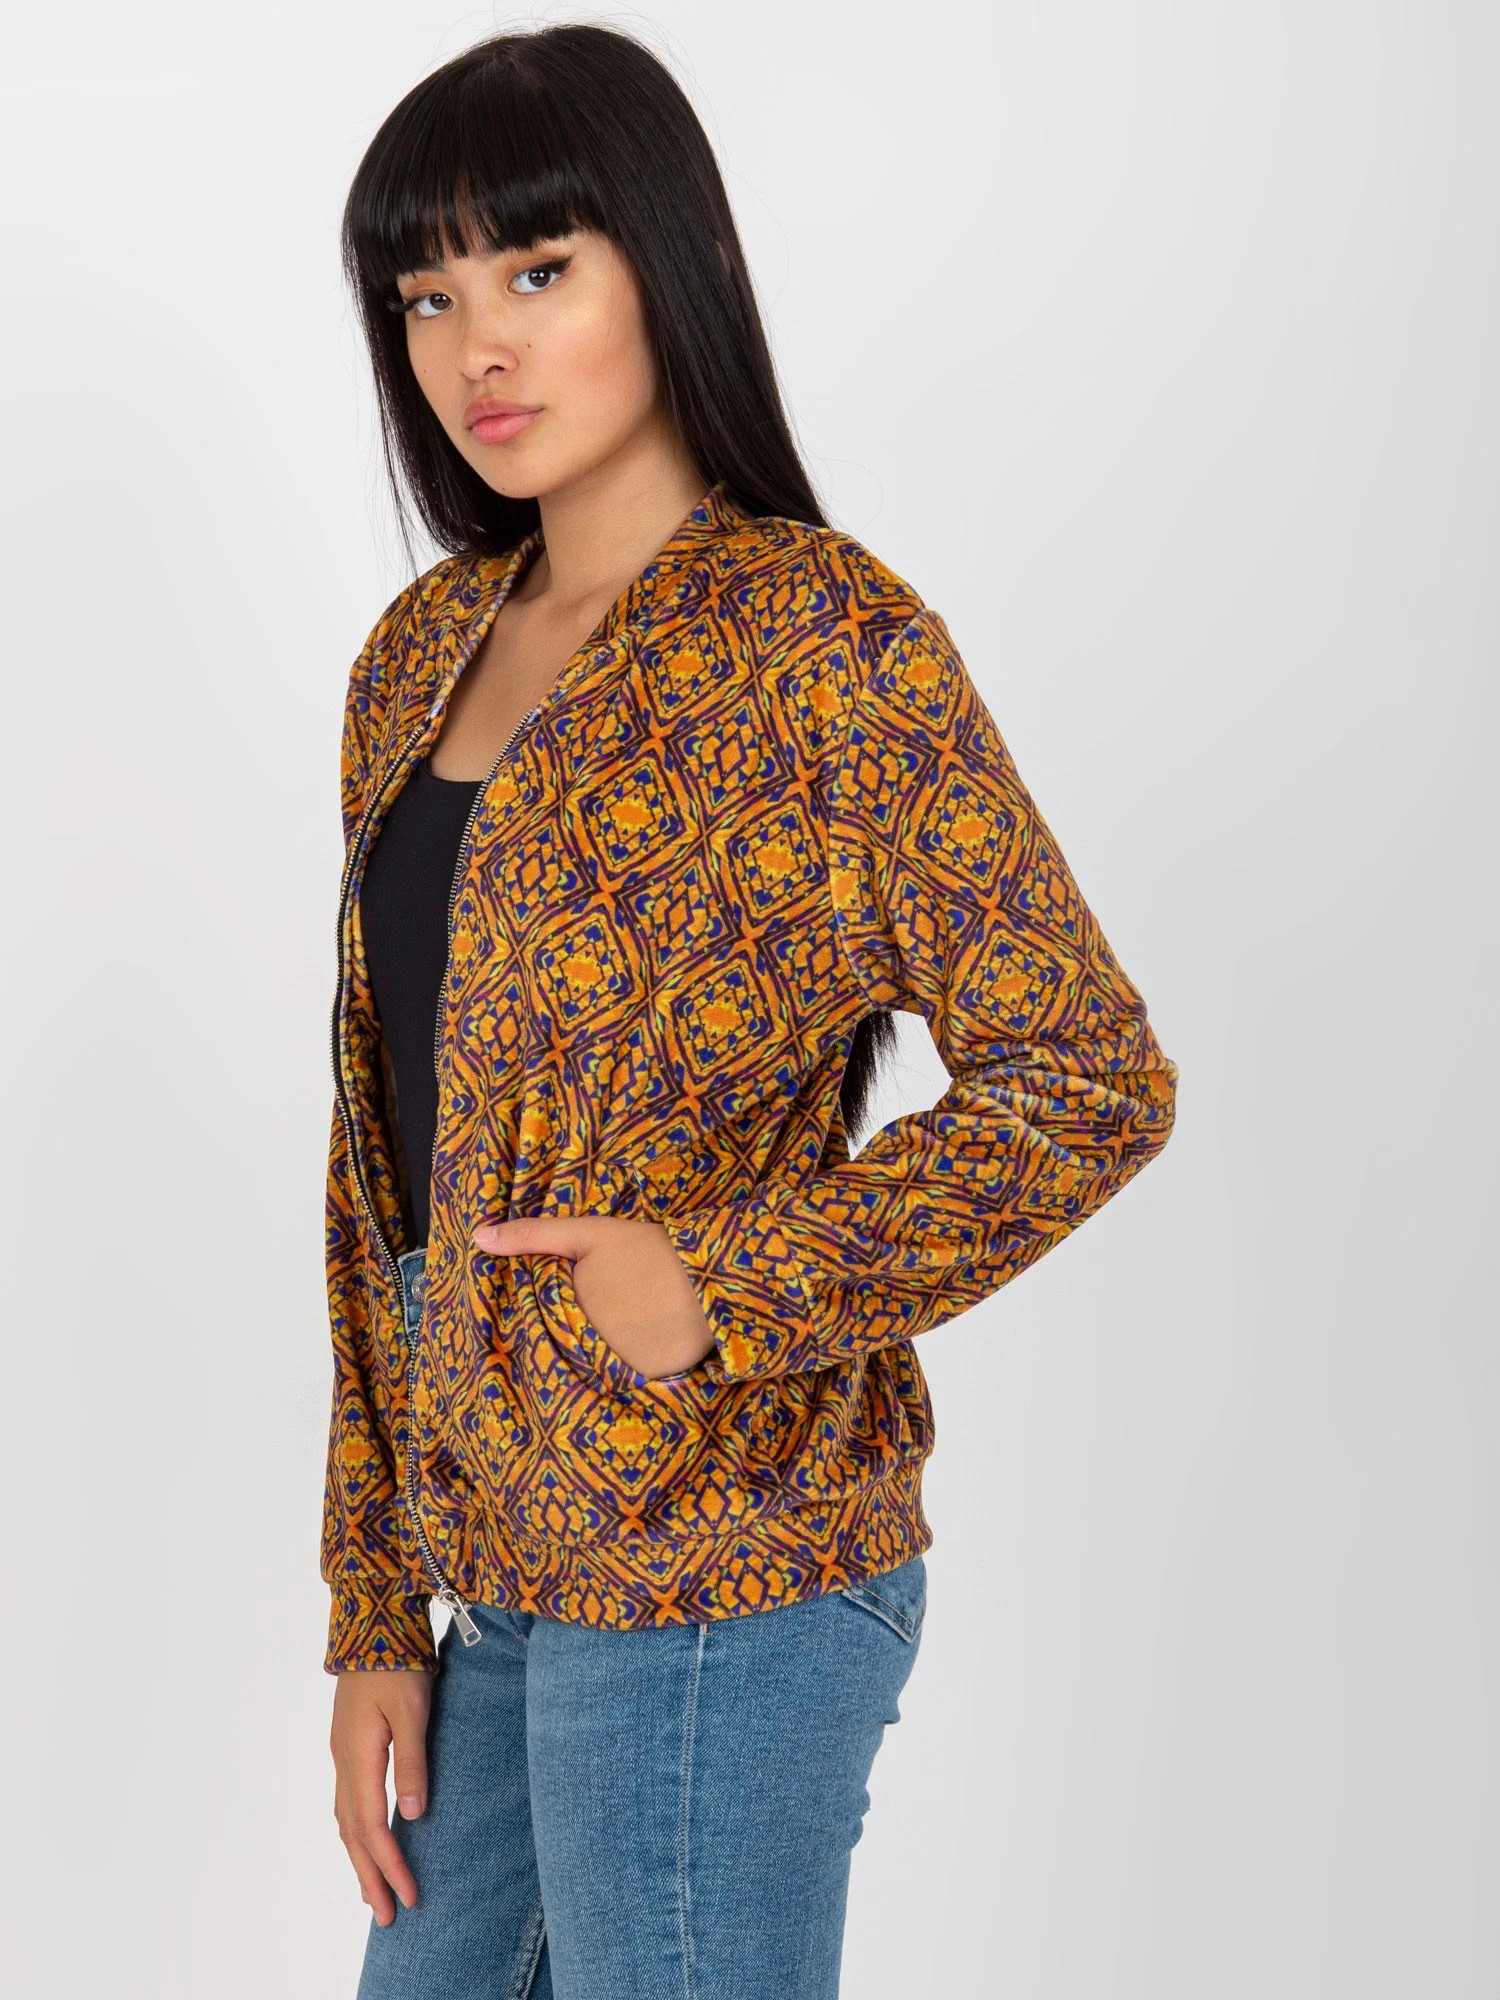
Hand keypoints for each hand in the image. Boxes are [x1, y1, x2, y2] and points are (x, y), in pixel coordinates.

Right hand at [330, 1667, 433, 1925]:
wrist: (371, 1621)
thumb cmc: (396, 1661)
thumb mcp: (411, 1710)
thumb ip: (413, 1762)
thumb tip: (413, 1817)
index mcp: (357, 1757)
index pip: (372, 1827)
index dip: (391, 1865)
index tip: (409, 1897)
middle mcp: (344, 1761)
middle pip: (353, 1833)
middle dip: (370, 1876)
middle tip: (388, 1916)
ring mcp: (343, 1752)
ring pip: (347, 1820)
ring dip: (361, 1858)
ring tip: (375, 1891)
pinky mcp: (351, 1743)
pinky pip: (349, 1801)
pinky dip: (357, 1830)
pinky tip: (368, 1838)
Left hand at [473, 1214, 716, 1379]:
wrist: (711, 1274)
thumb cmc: (646, 1250)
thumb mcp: (589, 1234)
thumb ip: (533, 1235)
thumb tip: (477, 1238)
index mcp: (567, 1316)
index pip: (544, 1330)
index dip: (551, 1323)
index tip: (570, 1313)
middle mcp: (586, 1350)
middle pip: (571, 1351)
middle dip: (578, 1342)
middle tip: (608, 1319)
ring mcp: (618, 1369)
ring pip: (598, 1368)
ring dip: (603, 1358)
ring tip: (626, 1334)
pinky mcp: (648, 1381)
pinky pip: (630, 1382)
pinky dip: (632, 1371)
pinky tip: (644, 1352)